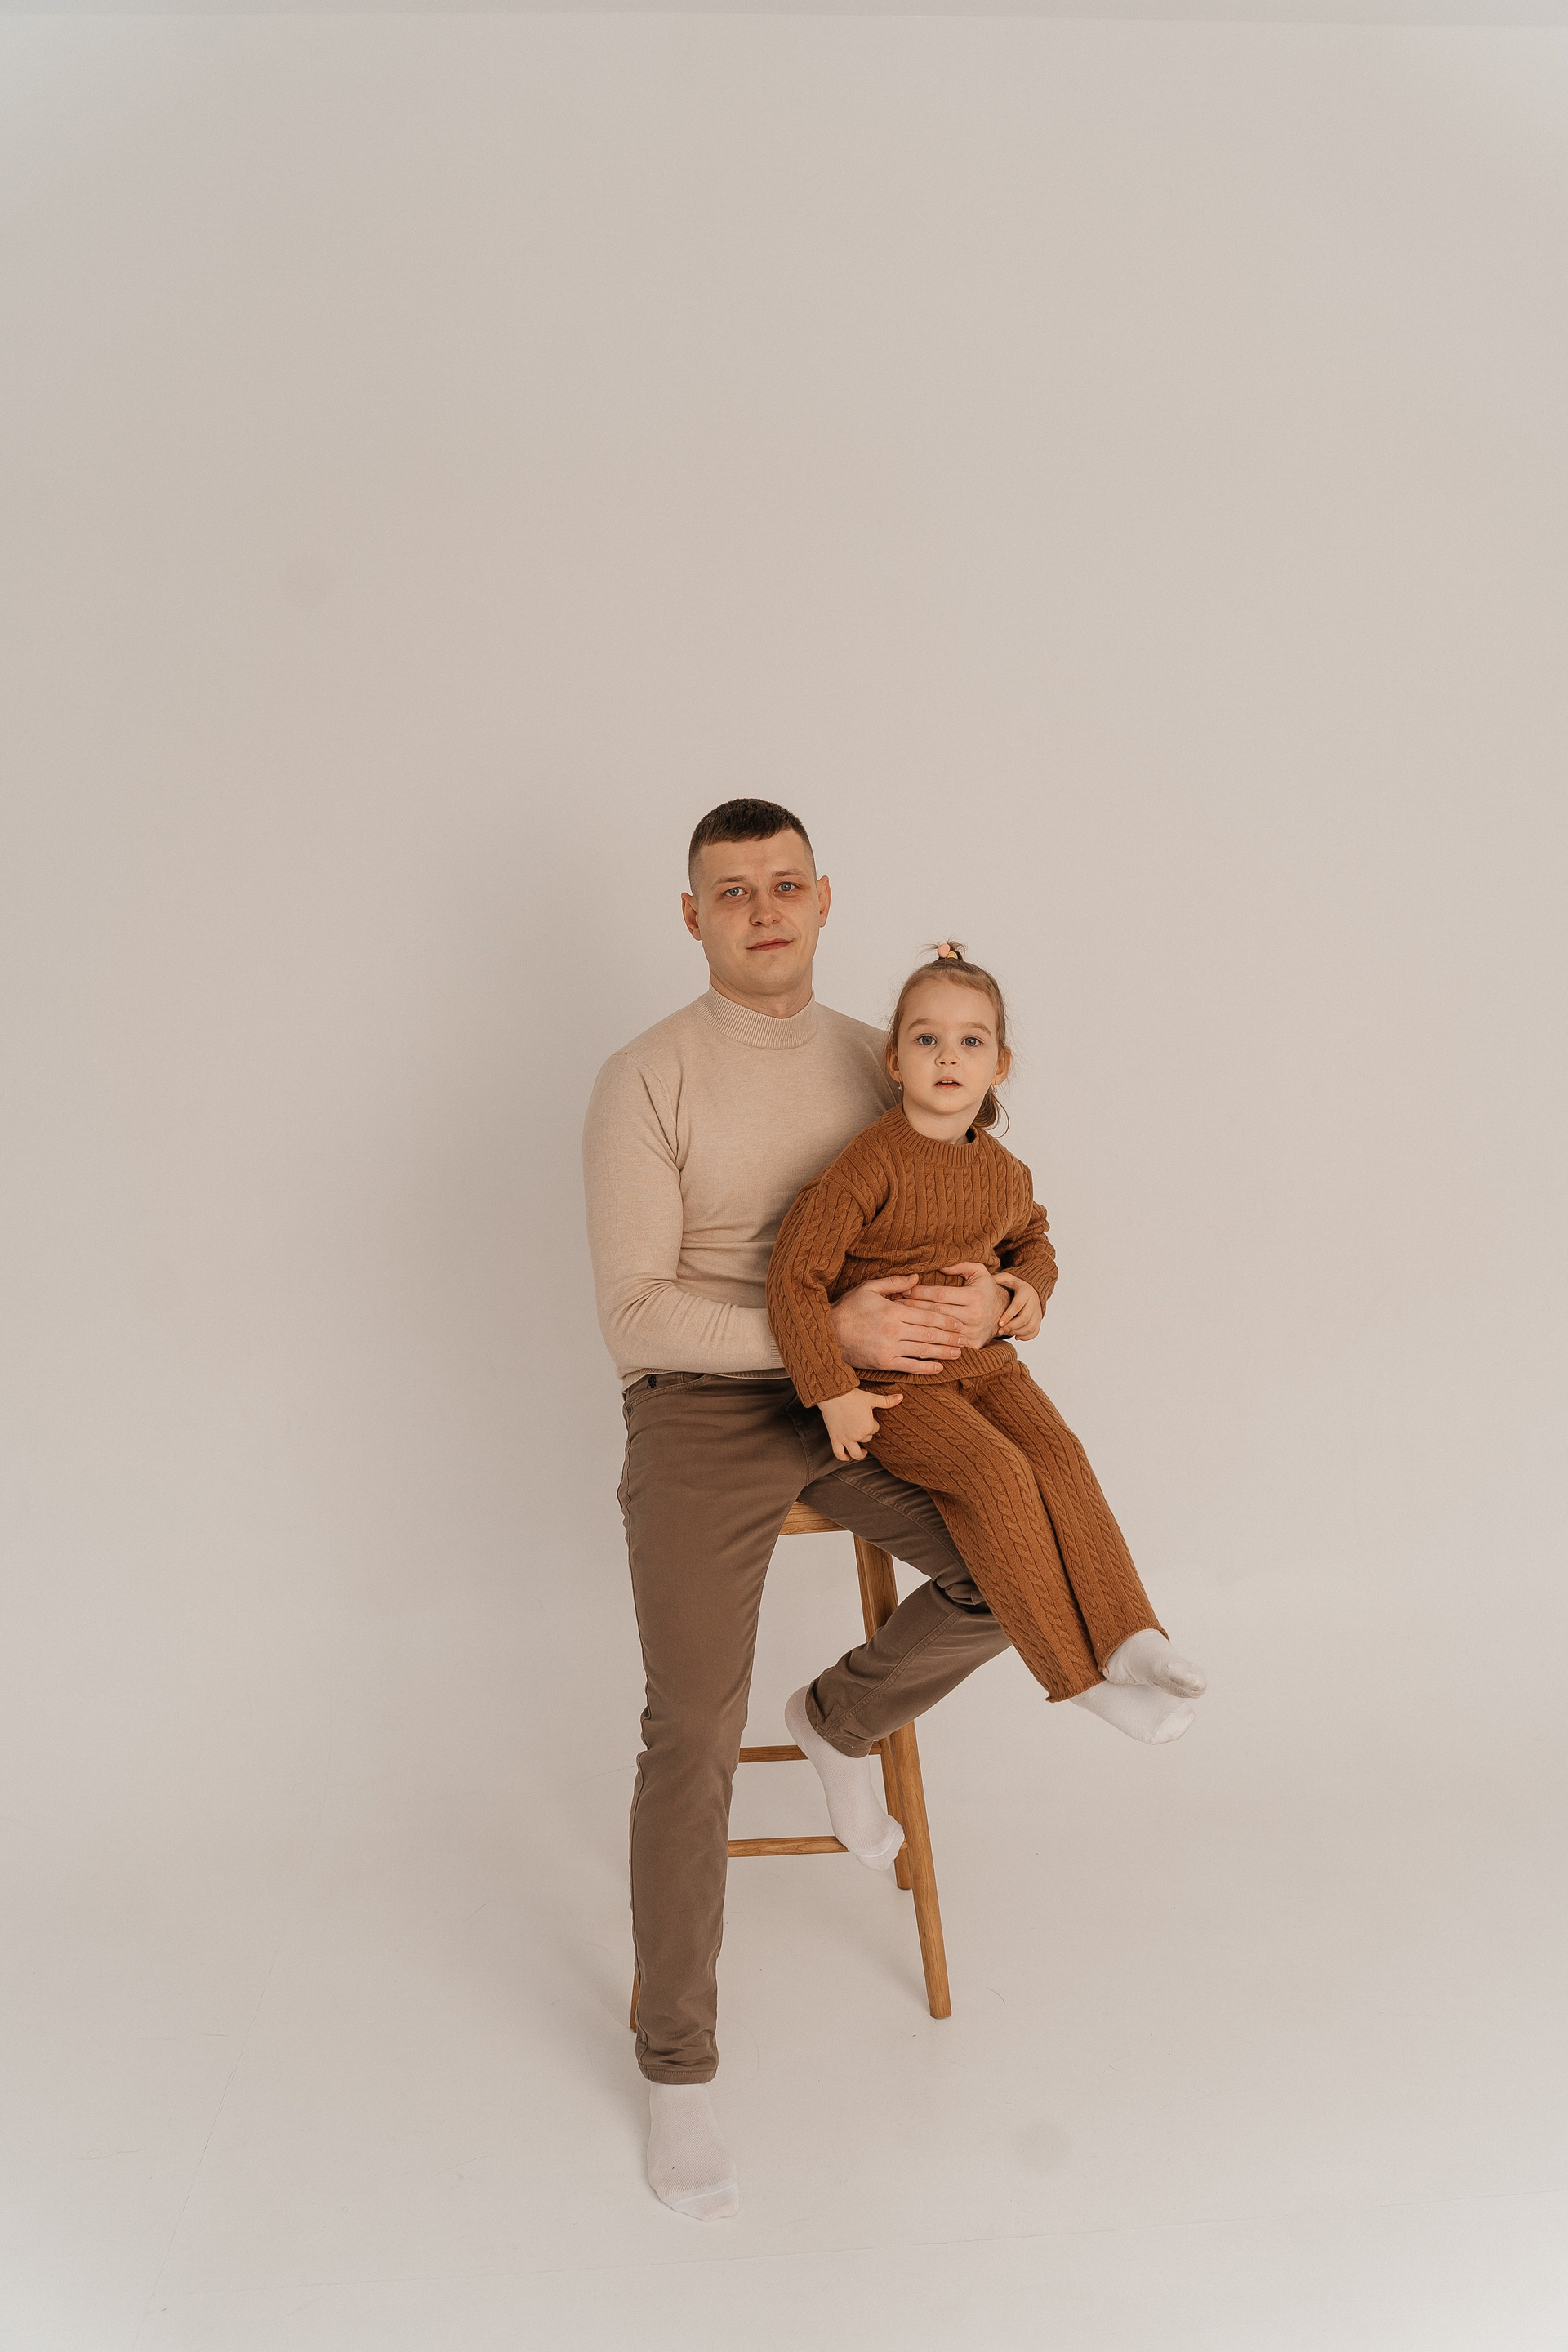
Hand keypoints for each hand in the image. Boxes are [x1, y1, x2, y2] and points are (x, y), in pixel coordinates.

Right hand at [819, 1385, 900, 1463]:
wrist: (833, 1394)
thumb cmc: (852, 1395)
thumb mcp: (871, 1398)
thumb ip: (887, 1401)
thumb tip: (901, 1397)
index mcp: (868, 1426)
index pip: (875, 1429)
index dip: (871, 1422)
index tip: (866, 1415)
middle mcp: (857, 1435)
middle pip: (866, 1438)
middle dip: (865, 1432)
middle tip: (860, 1422)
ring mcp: (845, 1439)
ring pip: (855, 1453)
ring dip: (860, 1453)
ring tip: (863, 1452)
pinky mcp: (835, 1438)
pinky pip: (839, 1453)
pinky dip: (844, 1457)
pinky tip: (847, 1456)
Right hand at [830, 1275, 966, 1375]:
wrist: (828, 1333)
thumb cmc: (848, 1308)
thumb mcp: (869, 1288)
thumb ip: (894, 1283)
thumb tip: (916, 1278)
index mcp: (892, 1311)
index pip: (926, 1315)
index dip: (945, 1320)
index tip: (958, 1323)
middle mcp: (893, 1331)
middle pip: (929, 1334)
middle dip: (949, 1337)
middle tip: (964, 1339)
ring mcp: (889, 1349)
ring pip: (922, 1350)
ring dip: (943, 1352)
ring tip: (958, 1353)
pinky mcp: (883, 1362)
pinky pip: (910, 1366)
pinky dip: (926, 1368)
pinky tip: (939, 1367)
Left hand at [906, 1261, 1006, 1349]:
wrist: (1005, 1313)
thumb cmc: (986, 1289)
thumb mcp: (978, 1271)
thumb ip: (959, 1265)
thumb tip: (938, 1265)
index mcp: (973, 1297)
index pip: (939, 1295)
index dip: (919, 1292)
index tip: (904, 1290)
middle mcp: (974, 1316)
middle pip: (935, 1312)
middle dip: (913, 1307)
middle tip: (896, 1304)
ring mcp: (973, 1332)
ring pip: (939, 1329)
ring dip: (918, 1323)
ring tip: (900, 1318)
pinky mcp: (973, 1345)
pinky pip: (947, 1342)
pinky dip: (931, 1339)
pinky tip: (916, 1334)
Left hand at [994, 1273, 1041, 1339]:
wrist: (1033, 1288)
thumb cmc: (1017, 1284)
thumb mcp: (1008, 1278)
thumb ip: (998, 1279)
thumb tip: (985, 1280)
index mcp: (1025, 1292)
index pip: (1017, 1306)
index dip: (1008, 1315)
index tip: (999, 1323)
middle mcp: (1034, 1303)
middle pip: (1024, 1319)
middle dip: (1011, 1327)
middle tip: (1000, 1331)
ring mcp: (1037, 1312)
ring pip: (1030, 1327)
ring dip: (1017, 1332)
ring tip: (1006, 1333)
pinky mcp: (1039, 1319)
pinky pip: (1035, 1331)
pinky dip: (1026, 1337)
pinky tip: (1016, 1336)